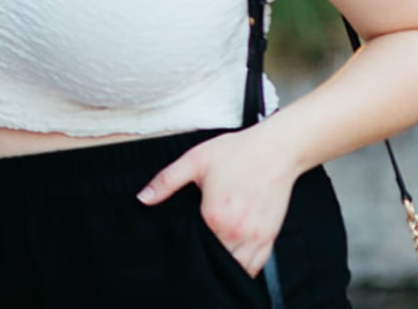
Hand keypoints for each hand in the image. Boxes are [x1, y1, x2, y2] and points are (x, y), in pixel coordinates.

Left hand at [136, 128, 301, 275]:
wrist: (275, 150)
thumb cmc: (236, 152)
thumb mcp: (194, 161)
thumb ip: (166, 181)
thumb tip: (142, 198)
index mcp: (214, 216)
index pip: (194, 246)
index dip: (184, 247)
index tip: (178, 242)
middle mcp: (236, 231)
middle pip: (216, 260)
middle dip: (203, 259)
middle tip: (192, 250)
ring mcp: (256, 236)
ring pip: (237, 267)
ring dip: (224, 265)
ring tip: (211, 255)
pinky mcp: (270, 236)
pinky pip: (257, 265)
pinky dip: (244, 267)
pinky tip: (232, 260)